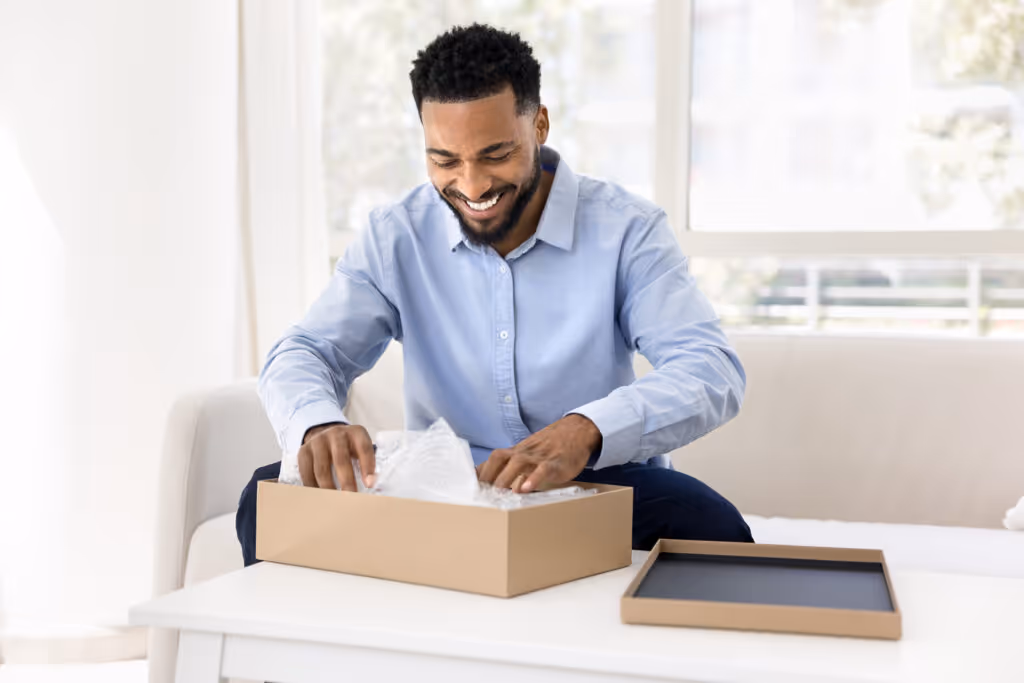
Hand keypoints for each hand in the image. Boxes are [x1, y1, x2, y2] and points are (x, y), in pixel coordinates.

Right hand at [298, 422, 374, 491]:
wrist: (327, 436)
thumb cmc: (349, 448)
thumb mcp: (361, 449)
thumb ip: (367, 465)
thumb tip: (371, 486)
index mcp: (356, 433)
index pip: (364, 448)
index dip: (367, 466)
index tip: (369, 484)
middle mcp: (336, 434)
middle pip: (341, 459)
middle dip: (347, 481)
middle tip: (351, 497)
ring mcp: (318, 441)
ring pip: (321, 469)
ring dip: (328, 488)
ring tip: (334, 501)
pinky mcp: (304, 451)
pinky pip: (306, 473)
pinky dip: (313, 487)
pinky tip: (319, 497)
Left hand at [478, 414, 601, 492]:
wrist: (576, 432)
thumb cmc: (549, 448)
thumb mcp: (528, 456)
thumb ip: (512, 469)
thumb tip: (493, 485)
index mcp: (514, 452)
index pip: (490, 461)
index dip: (477, 473)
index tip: (465, 487)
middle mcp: (522, 452)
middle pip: (499, 459)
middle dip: (487, 476)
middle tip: (478, 495)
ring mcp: (538, 456)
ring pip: (518, 463)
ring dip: (506, 478)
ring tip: (498, 494)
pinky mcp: (554, 462)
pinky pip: (542, 469)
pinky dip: (533, 478)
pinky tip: (525, 489)